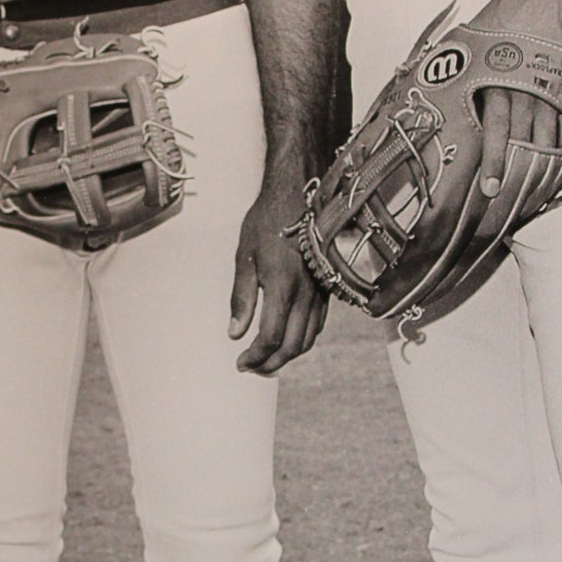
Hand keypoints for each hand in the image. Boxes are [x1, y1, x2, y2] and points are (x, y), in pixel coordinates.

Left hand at [229, 170, 328, 375]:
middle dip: (271, 364)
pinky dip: (301, 340)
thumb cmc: (266, 221)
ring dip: (287, 356)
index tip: (240, 362)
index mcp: (282, 286)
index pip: (270, 337)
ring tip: (265, 360)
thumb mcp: (244, 256)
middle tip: (251, 367)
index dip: (255, 356)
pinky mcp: (326, 288)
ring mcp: (320, 292)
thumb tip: (235, 333)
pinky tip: (285, 339)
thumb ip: (241, 298)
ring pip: (308, 339)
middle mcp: (306, 293)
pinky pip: (318, 325)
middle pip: (292, 346)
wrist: (299, 193)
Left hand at [470, 0, 561, 197]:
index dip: (493, 161)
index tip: (490, 188)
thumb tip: (421, 80)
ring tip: (539, 185)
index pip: (495, 129)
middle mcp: (527, 87)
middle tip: (513, 198)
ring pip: (551, 135)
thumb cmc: (510, 13)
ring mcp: (554, 87)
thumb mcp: (474, 37)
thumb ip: (455, 63)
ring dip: (546, 162)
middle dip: (519, 171)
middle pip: (524, 140)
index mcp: (498, 78)